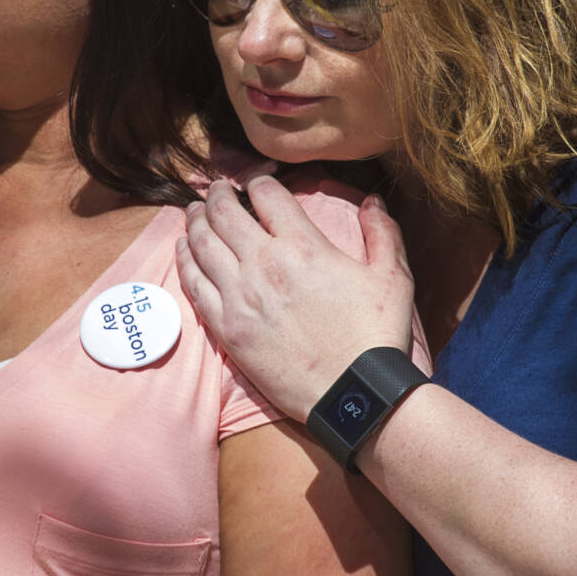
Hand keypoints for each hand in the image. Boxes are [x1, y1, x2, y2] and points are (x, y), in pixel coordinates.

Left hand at [178, 175, 425, 421]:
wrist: (352, 394)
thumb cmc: (376, 336)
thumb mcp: (393, 277)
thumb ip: (383, 232)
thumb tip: (373, 199)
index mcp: (303, 245)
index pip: (266, 194)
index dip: (257, 181)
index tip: (254, 183)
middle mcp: (264, 264)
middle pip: (224, 213)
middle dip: (217, 194)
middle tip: (215, 188)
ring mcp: (239, 296)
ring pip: (202, 243)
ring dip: (195, 220)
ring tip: (193, 210)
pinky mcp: (226, 327)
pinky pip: (194, 283)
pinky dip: (185, 259)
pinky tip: (183, 247)